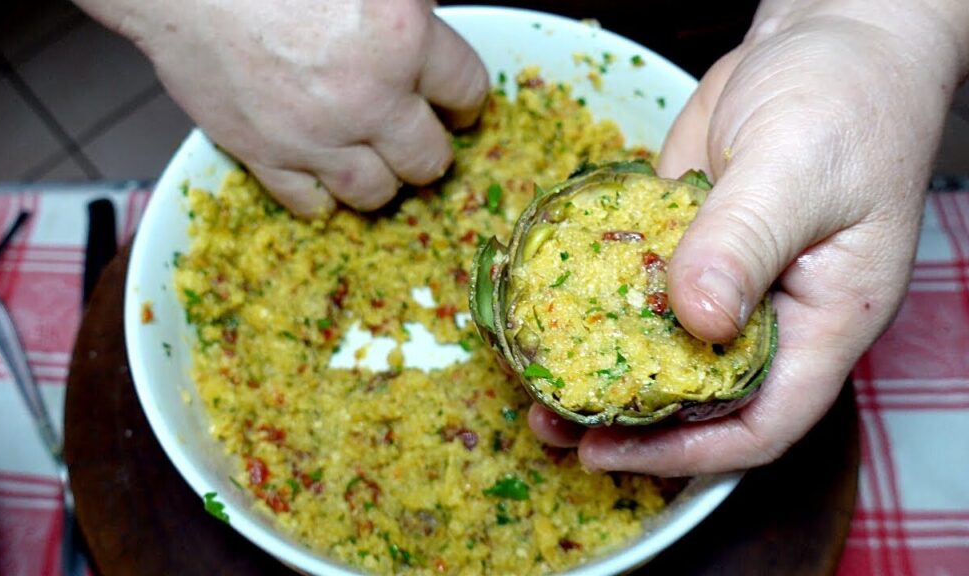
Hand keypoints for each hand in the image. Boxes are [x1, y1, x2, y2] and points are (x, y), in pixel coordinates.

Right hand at [80, 0, 487, 217]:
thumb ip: (409, 2)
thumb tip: (429, 17)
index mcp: (402, 36)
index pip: (466, 90)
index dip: (464, 101)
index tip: (457, 106)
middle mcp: (368, 96)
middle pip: (428, 158)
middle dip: (428, 150)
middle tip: (416, 137)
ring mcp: (314, 134)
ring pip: (374, 192)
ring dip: (379, 179)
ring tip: (370, 157)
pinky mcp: (263, 155)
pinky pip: (309, 204)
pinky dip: (320, 195)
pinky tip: (320, 173)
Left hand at [530, 0, 968, 474]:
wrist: (828, 33)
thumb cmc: (846, 96)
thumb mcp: (797, 170)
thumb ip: (744, 243)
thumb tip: (696, 321)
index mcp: (824, 320)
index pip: (761, 420)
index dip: (687, 450)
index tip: (611, 452)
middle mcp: (774, 312)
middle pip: (700, 396)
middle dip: (627, 420)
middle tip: (551, 422)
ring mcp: (727, 278)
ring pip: (662, 346)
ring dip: (600, 367)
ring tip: (536, 378)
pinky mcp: (688, 242)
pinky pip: (638, 286)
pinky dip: (596, 302)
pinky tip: (549, 306)